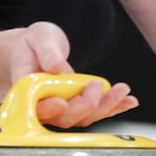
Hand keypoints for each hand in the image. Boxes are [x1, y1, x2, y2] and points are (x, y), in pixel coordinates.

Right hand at [7, 22, 139, 128]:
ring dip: (105, 107)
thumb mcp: (39, 38)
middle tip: (99, 86)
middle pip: (64, 116)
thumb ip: (47, 52)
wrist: (36, 49)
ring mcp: (60, 107)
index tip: (63, 101)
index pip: (37, 105)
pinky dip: (112, 108)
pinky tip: (128, 101)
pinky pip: (93, 111)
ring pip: (82, 117)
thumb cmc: (32, 44)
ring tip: (122, 92)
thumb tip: (57, 67)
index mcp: (27, 88)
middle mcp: (42, 103)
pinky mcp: (75, 105)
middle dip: (86, 105)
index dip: (51, 108)